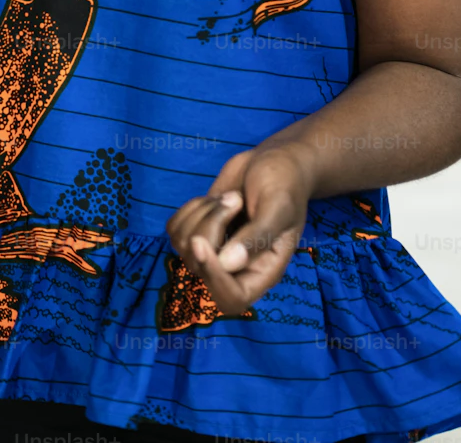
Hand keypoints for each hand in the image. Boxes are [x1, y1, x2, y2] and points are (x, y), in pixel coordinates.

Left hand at [165, 144, 312, 316]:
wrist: (273, 161)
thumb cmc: (285, 184)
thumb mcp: (278, 207)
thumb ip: (257, 237)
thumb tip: (228, 263)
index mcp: (263, 270)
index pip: (232, 299)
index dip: (213, 277)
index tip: (202, 242)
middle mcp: (237, 267)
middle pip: (200, 268)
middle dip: (207, 229)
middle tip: (233, 199)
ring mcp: (214, 250)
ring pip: (183, 245)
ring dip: (201, 213)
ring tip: (230, 197)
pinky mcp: (197, 231)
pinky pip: (175, 229)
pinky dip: (190, 208)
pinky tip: (214, 199)